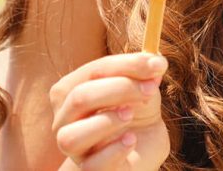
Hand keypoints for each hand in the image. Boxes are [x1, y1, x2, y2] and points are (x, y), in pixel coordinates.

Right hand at [49, 52, 169, 169]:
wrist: (142, 151)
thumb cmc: (135, 114)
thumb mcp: (142, 90)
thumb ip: (144, 75)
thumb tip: (156, 61)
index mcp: (71, 90)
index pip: (93, 71)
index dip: (126, 65)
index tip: (158, 64)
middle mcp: (65, 119)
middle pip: (80, 97)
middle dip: (120, 88)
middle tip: (150, 88)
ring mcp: (74, 148)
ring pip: (72, 136)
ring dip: (106, 121)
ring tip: (131, 114)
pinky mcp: (88, 170)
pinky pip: (93, 165)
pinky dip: (114, 150)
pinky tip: (131, 140)